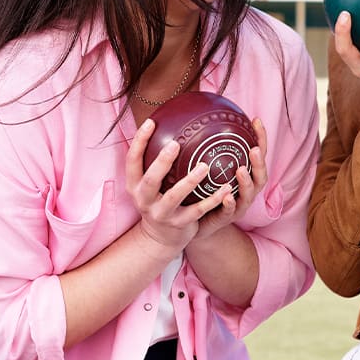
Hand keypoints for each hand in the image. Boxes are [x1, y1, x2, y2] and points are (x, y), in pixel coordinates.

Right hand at [124, 119, 231, 253]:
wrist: (160, 238)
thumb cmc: (159, 198)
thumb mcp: (151, 182)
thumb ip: (156, 158)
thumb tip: (170, 121)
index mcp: (135, 184)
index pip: (132, 160)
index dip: (139, 141)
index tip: (152, 122)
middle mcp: (144, 199)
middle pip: (151, 180)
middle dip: (162, 162)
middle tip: (175, 144)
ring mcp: (161, 213)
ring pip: (175, 196)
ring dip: (190, 181)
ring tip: (205, 166)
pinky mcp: (179, 224)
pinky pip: (198, 210)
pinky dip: (213, 199)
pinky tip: (227, 187)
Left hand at [188, 118, 268, 241]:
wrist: (196, 223)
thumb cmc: (203, 192)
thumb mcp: (207, 169)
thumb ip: (206, 149)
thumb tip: (195, 118)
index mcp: (245, 176)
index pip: (257, 155)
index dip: (260, 139)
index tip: (255, 120)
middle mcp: (246, 190)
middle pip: (261, 175)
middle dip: (259, 162)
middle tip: (253, 149)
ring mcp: (238, 206)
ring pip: (249, 194)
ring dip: (246, 182)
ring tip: (241, 170)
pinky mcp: (225, 219)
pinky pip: (229, 212)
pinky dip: (230, 204)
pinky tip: (226, 197)